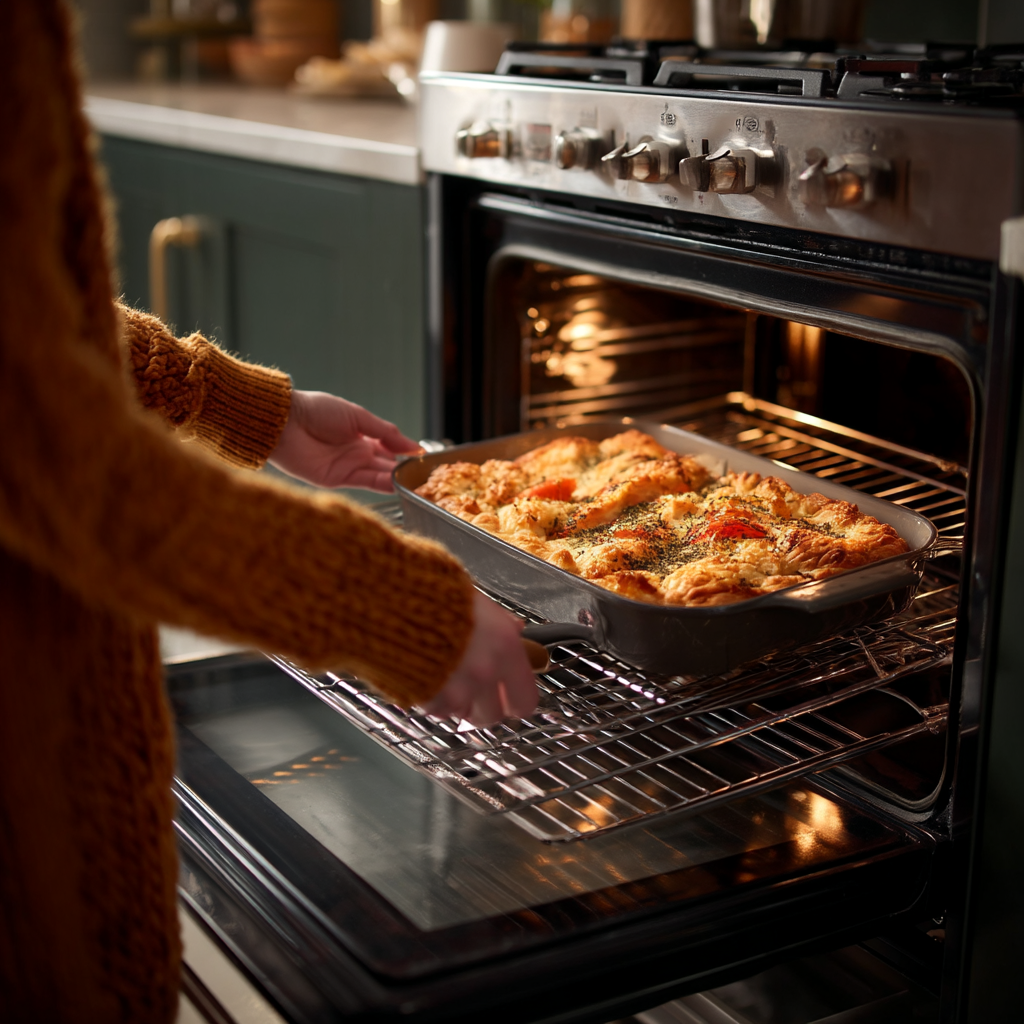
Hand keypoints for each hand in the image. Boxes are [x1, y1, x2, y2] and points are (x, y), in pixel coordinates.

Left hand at [269, 391, 419, 491]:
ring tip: (415, 482)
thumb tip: (413, 445)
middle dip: (403, 468)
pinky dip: (382, 485)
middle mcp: (355, 452)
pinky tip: (398, 485)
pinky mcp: (337, 479)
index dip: (406, 452)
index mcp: (361, 434)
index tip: (423, 457)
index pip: (389, 446)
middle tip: (424, 475)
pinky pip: (364, 483)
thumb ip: (386, 432)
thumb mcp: (358, 416)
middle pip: (386, 464)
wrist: (285, 422)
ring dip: (396, 478)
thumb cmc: (316, 411)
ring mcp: (347, 466)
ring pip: (378, 475)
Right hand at [423, 592, 538, 725]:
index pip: (525, 699)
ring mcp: (457, 688)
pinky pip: (435, 710)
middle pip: (492, 715)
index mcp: (505, 646)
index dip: (515, 701)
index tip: (507, 697)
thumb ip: (499, 624)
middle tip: (472, 692)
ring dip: (455, 702)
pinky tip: (424, 677)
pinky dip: (431, 699)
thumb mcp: (478, 602)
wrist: (394, 596)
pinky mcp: (429, 697)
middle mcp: (486, 671)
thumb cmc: (435, 593)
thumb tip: (514, 630)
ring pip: (462, 714)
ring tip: (443, 678)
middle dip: (482, 707)